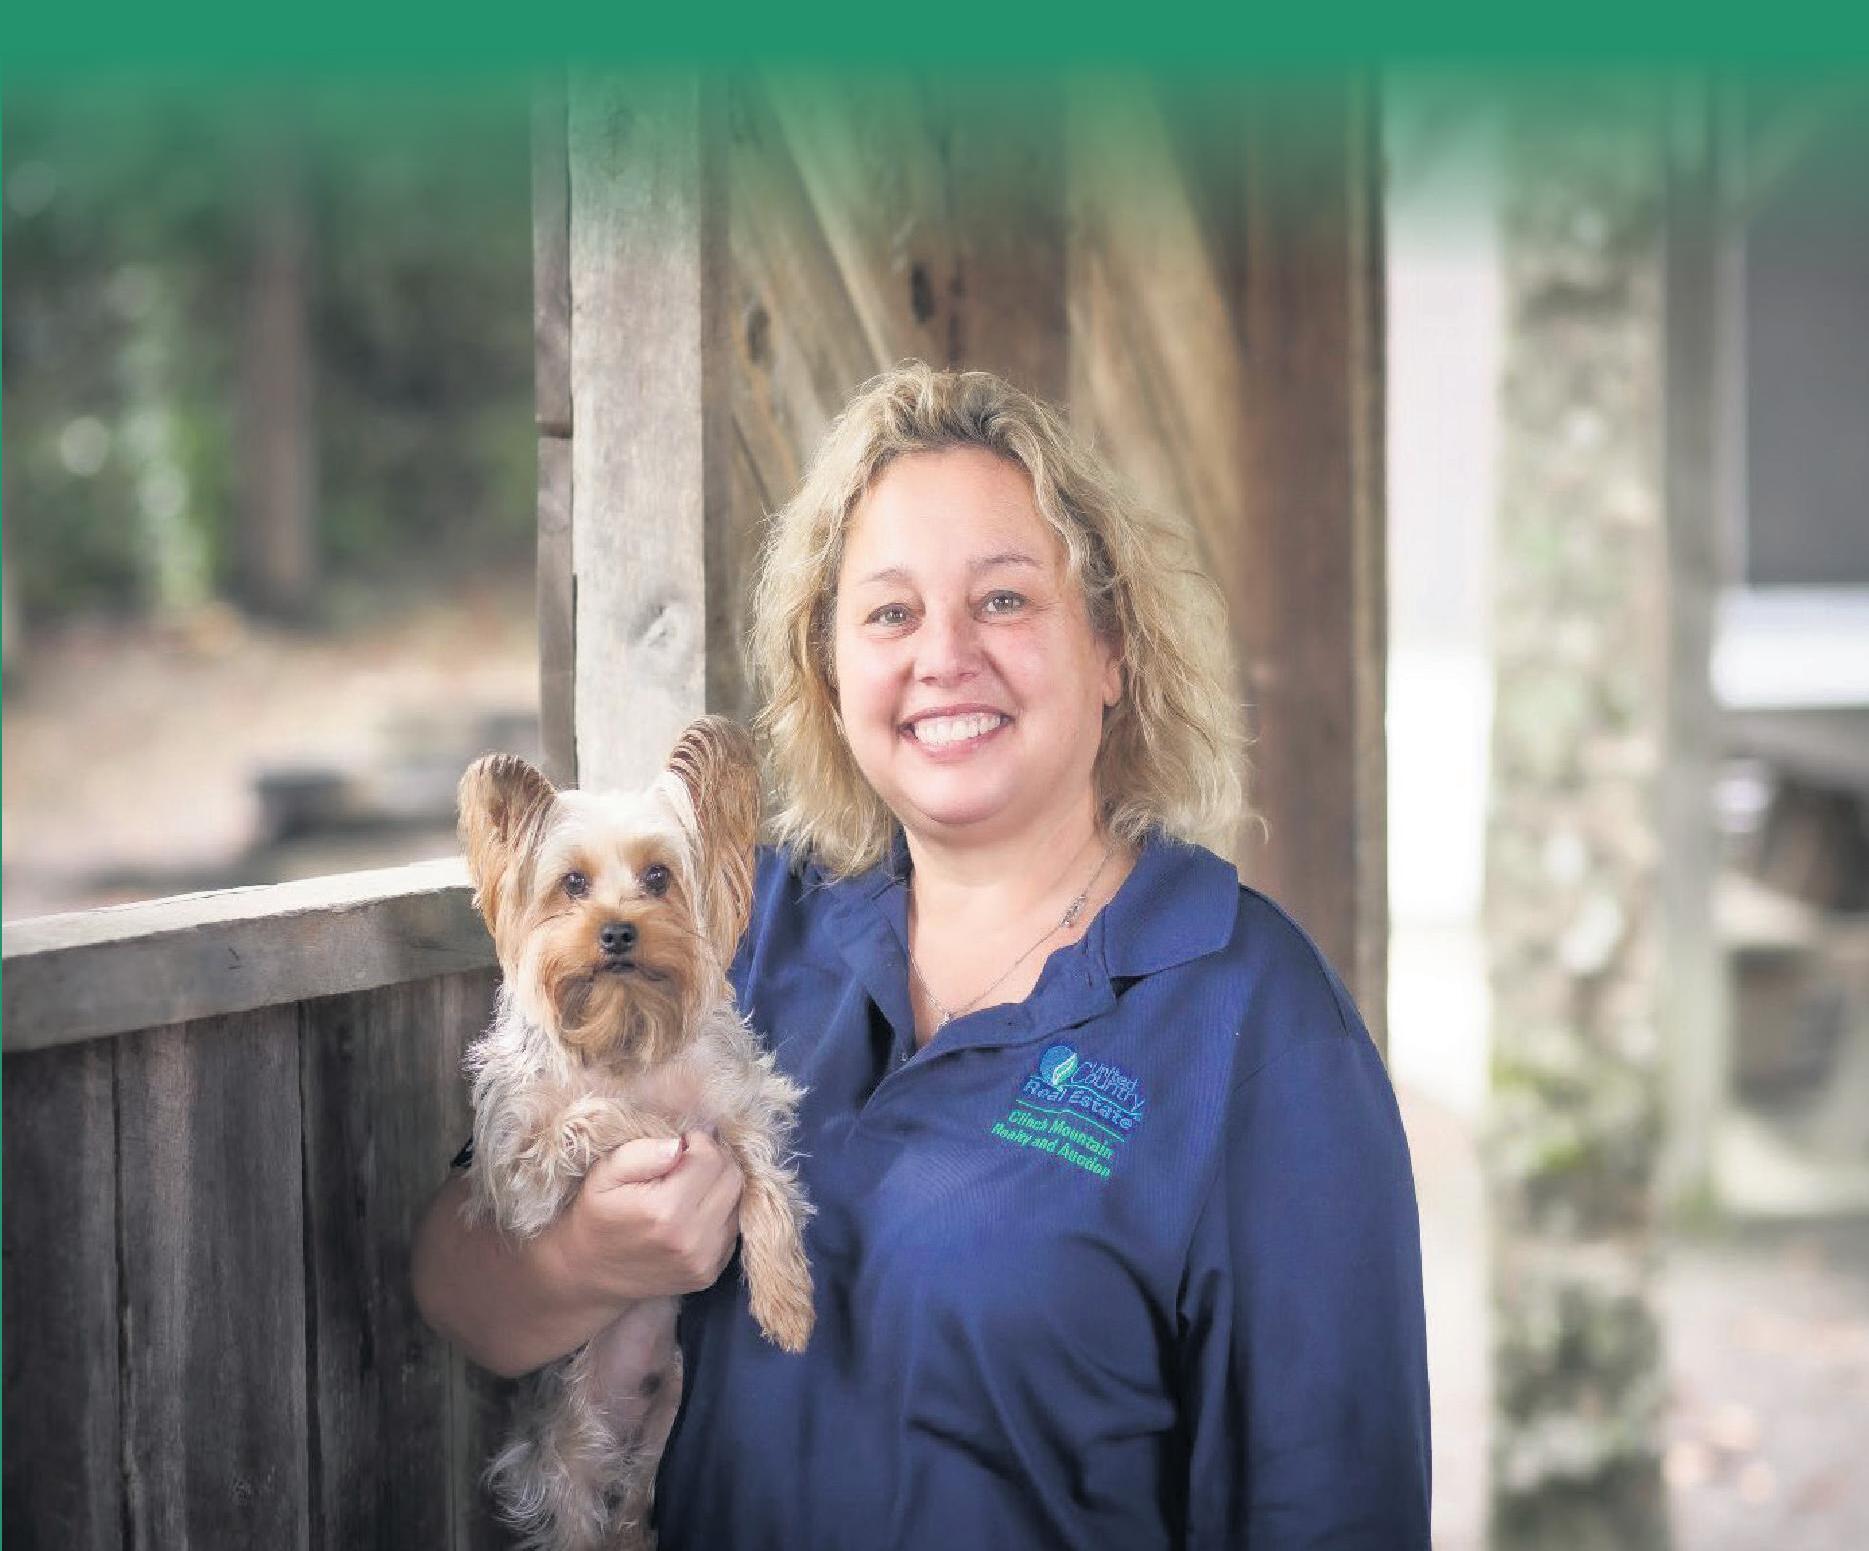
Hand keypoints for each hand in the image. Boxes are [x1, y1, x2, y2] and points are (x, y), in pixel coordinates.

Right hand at [556, 1132, 745, 1303]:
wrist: (588, 1272)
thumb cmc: (596, 1214)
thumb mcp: (604, 1174)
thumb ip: (641, 1153)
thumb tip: (680, 1144)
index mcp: (666, 1210)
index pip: (712, 1158)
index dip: (698, 1141)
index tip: (680, 1143)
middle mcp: (692, 1239)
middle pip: (733, 1178)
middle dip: (714, 1161)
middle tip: (688, 1160)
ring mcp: (704, 1261)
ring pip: (738, 1201)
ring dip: (720, 1186)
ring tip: (690, 1184)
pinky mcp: (710, 1273)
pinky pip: (733, 1227)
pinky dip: (720, 1212)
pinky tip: (693, 1210)